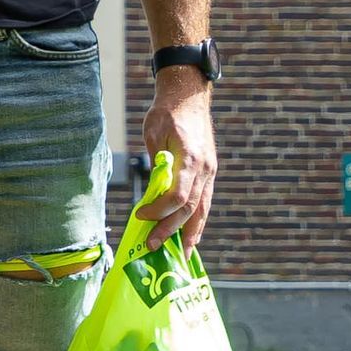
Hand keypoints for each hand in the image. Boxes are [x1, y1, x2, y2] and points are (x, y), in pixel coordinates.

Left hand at [142, 73, 216, 251]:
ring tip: (183, 254)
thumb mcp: (153, 135)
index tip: (141, 216)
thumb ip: (156, 165)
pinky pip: (205, 201)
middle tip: (153, 246)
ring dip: (191, 232)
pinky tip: (192, 234)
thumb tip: (153, 193)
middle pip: (189, 207)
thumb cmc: (166, 113)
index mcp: (190, 158)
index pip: (177, 195)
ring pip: (202, 208)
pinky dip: (198, 219)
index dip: (159, 210)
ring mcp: (210, 171)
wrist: (188, 96)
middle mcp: (204, 168)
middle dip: (171, 229)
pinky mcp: (209, 171)